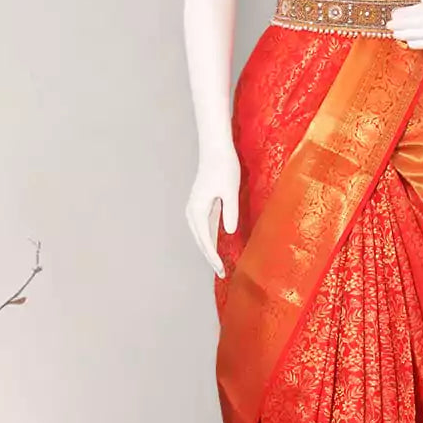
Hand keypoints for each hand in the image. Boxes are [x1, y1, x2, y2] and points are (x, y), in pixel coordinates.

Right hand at [185, 147, 239, 276]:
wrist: (215, 150)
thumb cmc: (224, 168)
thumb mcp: (230, 191)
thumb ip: (229, 211)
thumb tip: (228, 232)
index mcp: (198, 210)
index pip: (205, 240)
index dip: (213, 257)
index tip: (221, 270)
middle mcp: (192, 211)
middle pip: (200, 240)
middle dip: (210, 257)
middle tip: (222, 273)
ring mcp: (195, 207)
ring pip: (200, 234)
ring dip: (208, 249)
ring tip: (218, 263)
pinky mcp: (200, 204)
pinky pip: (203, 226)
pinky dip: (209, 238)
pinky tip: (217, 244)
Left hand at [386, 0, 422, 48]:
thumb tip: (420, 3)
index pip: (421, 10)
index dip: (406, 13)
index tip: (394, 14)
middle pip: (420, 24)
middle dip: (403, 25)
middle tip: (389, 25)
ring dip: (408, 35)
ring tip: (396, 34)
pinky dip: (421, 44)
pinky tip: (410, 43)